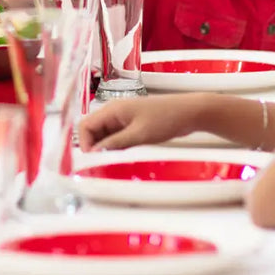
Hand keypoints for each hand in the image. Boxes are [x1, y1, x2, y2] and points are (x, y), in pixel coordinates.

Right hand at [77, 94, 205, 150]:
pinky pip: (117, 137)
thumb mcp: (139, 134)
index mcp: (112, 110)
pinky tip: (124, 156)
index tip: (92, 160)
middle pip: (93, 131)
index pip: (85, 126)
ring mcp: (123, 118)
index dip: (85, 143)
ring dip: (106, 149)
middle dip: (94, 148)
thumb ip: (115, 144)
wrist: (189, 112)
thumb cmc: (165, 118)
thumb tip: (94, 153)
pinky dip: (117, 147)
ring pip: (104, 136)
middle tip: (102, 164)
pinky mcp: (132, 125)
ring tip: (114, 162)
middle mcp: (114, 112)